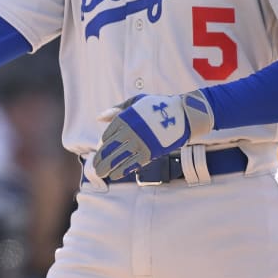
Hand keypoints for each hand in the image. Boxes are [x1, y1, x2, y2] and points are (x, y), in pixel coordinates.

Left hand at [93, 90, 213, 179]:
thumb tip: (98, 119)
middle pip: (110, 148)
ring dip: (108, 166)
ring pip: (119, 157)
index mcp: (125, 118)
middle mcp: (130, 131)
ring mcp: (140, 142)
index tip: (102, 149)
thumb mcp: (135, 102)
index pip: (108, 134)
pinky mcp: (150, 151)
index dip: (103, 143)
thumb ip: (116, 110)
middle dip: (101, 158)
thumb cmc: (157, 107)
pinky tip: (115, 175)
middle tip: (95, 167)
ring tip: (100, 173)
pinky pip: (133, 163)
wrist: (183, 114)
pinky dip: (122, 170)